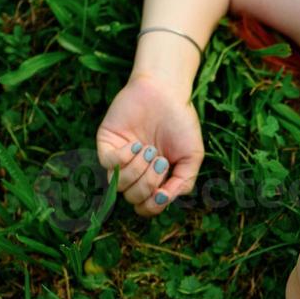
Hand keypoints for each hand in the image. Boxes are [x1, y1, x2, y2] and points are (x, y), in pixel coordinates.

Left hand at [96, 74, 203, 213]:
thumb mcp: (192, 157)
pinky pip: (108, 164)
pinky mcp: (107, 144)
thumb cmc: (181, 122)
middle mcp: (136, 171)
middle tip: (160, 160)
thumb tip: (163, 201)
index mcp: (155, 178)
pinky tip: (136, 145)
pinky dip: (123, 159)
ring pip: (119, 185)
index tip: (164, 192)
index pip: (146, 206)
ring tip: (150, 150)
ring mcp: (120, 158)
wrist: (166, 92)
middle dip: (148, 184)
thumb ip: (183, 183)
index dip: (153, 205)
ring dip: (138, 171)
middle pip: (133, 198)